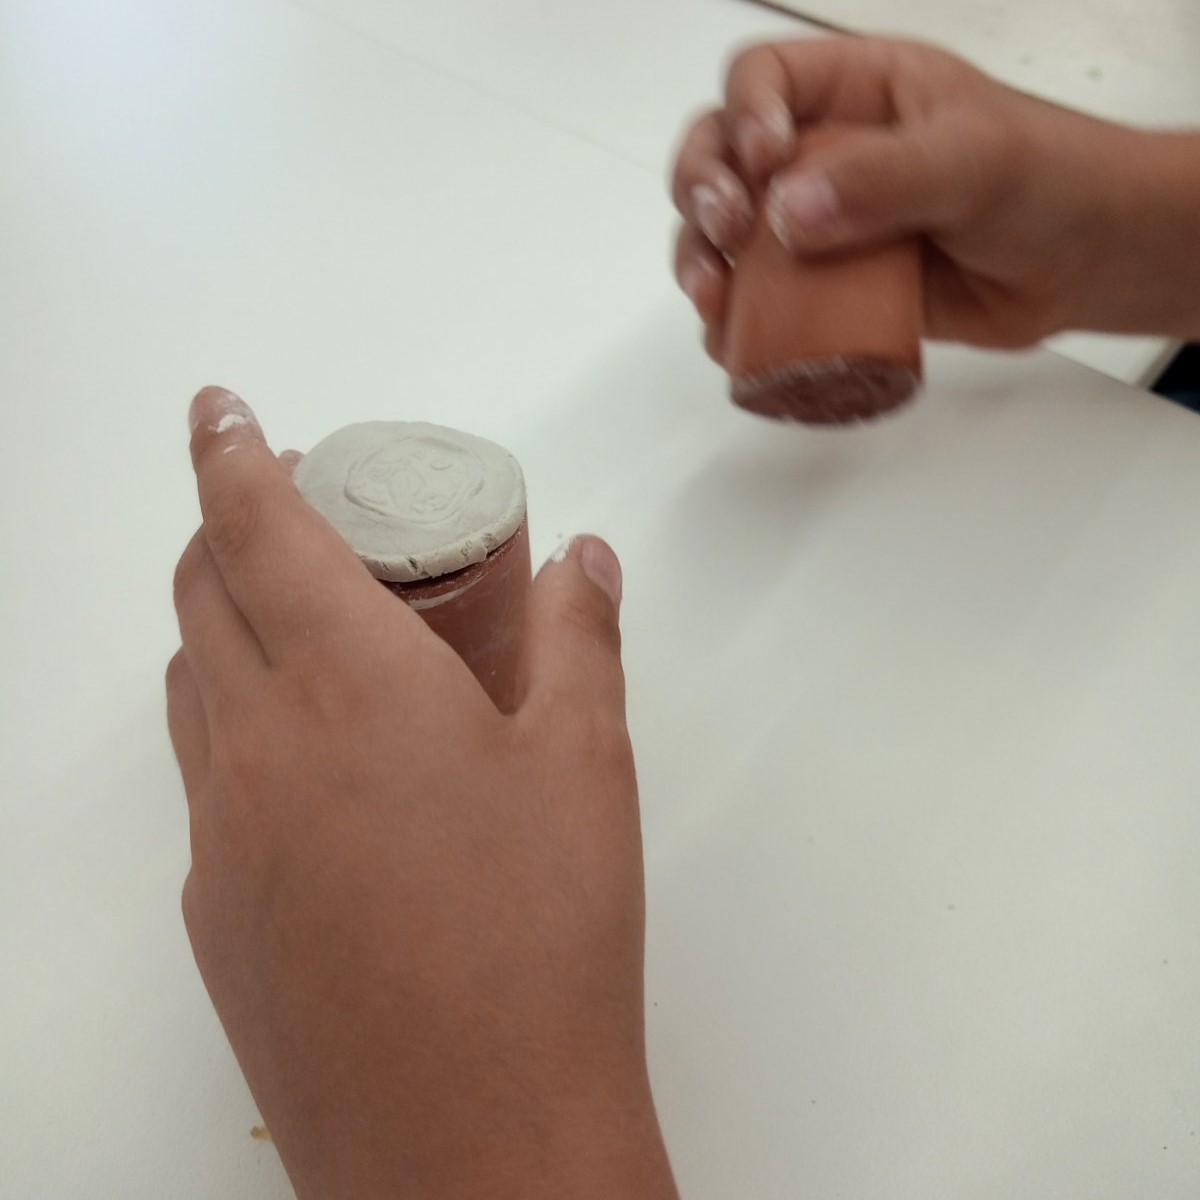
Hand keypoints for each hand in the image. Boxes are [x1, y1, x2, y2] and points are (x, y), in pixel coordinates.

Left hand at [167, 387, 677, 1199]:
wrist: (474, 1137)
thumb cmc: (544, 930)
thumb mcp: (587, 764)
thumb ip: (580, 639)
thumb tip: (584, 559)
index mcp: (348, 684)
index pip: (254, 529)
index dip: (230, 452)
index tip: (220, 407)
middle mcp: (257, 746)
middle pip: (198, 596)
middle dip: (225, 528)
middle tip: (295, 512)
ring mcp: (221, 836)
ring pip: (191, 688)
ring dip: (222, 626)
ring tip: (304, 626)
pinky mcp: (216, 914)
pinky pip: (206, 782)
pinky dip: (238, 727)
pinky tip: (320, 770)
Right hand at [671, 37, 1199, 351]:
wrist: (1080, 265)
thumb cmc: (1046, 183)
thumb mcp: (975, 160)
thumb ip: (887, 178)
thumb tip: (790, 213)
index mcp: (857, 92)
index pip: (765, 79)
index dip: (746, 114)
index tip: (767, 162)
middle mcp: (823, 152)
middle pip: (720, 153)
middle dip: (703, 192)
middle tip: (726, 233)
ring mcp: (819, 225)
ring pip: (726, 232)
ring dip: (701, 260)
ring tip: (712, 298)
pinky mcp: (826, 290)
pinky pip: (760, 300)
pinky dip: (733, 323)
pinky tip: (727, 340)